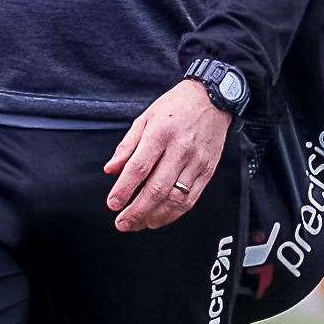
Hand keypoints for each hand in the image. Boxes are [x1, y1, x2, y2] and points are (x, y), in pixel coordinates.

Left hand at [102, 80, 231, 231]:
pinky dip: (174, 214)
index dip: (124, 189)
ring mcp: (196, 162)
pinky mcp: (208, 171)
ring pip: (175, 199)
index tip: (113, 204)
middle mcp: (180, 149)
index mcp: (160, 133)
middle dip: (136, 211)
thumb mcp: (145, 118)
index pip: (139, 167)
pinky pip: (191, 199)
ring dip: (154, 216)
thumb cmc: (175, 107)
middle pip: (157, 188)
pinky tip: (159, 218)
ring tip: (138, 224)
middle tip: (122, 223)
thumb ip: (127, 146)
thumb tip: (111, 170)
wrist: (212, 99)